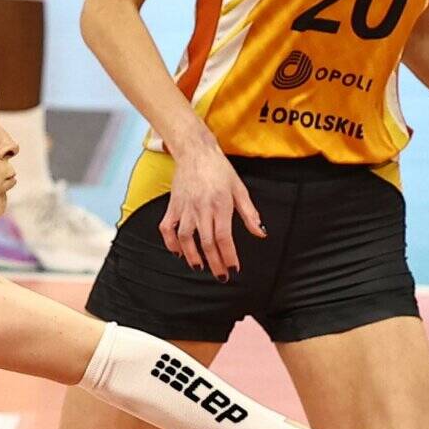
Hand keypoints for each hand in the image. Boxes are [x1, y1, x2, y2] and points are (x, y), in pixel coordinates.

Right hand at [156, 138, 264, 280]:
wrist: (195, 151)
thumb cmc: (219, 169)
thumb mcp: (239, 189)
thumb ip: (249, 213)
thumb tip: (260, 233)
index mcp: (220, 205)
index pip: (224, 237)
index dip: (229, 256)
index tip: (233, 269)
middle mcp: (202, 208)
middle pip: (207, 242)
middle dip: (214, 263)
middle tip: (221, 276)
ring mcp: (185, 208)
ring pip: (186, 238)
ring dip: (192, 256)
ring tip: (199, 267)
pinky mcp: (172, 206)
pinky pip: (167, 228)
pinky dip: (171, 243)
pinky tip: (178, 252)